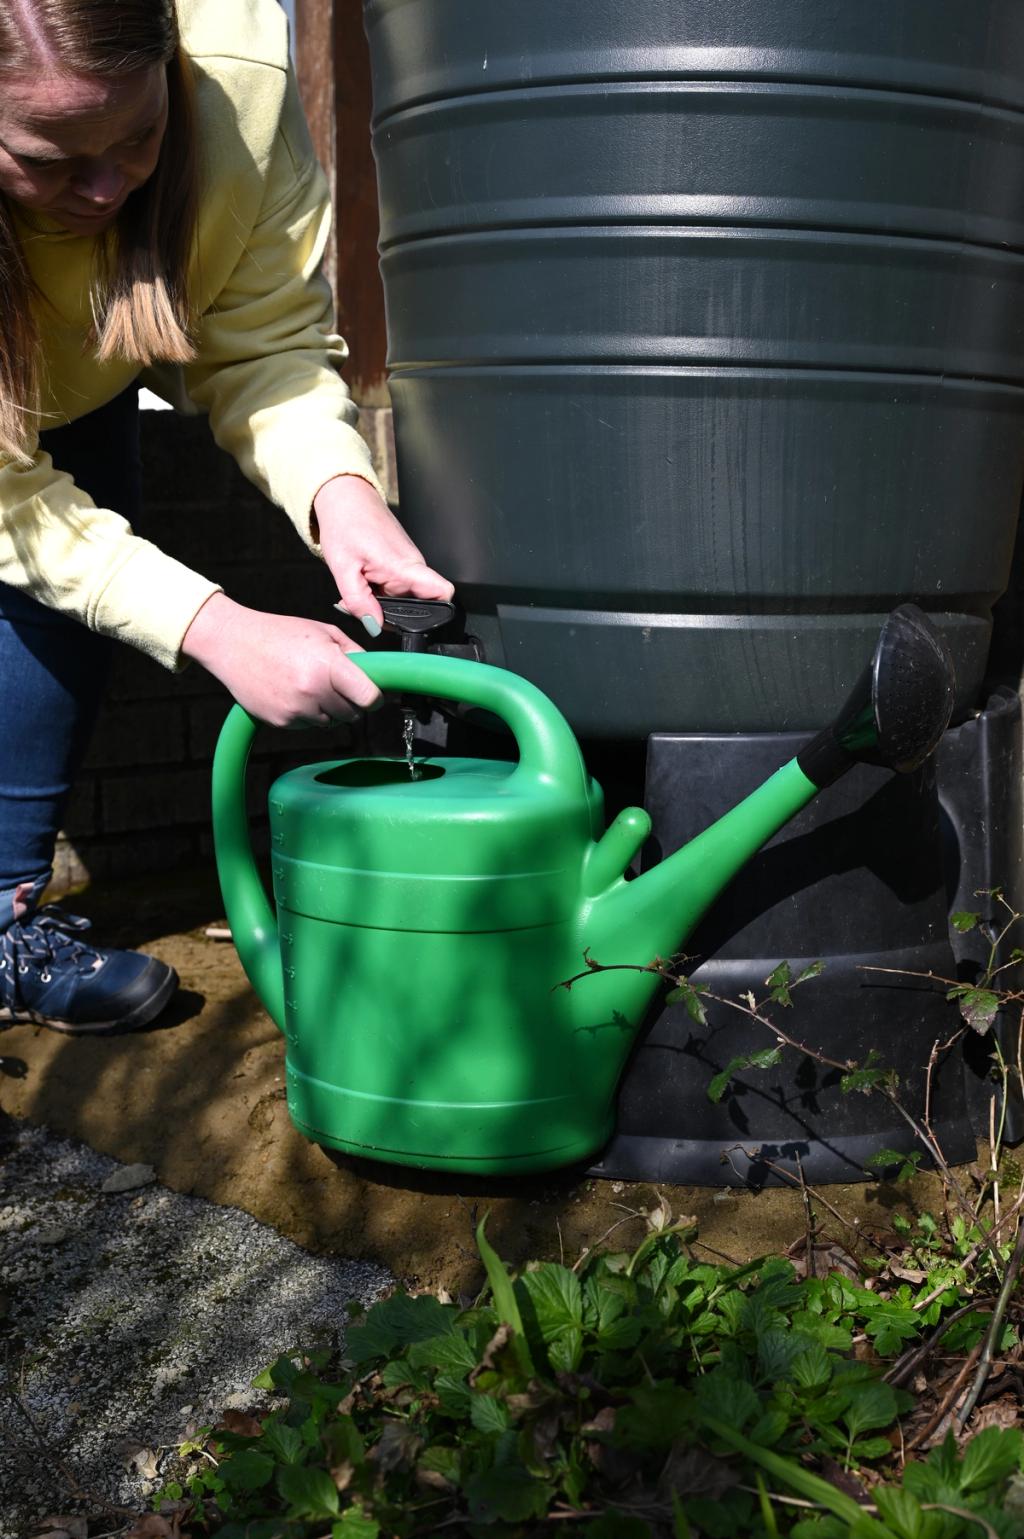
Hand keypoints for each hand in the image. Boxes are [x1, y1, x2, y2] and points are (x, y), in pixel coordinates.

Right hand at [181, 593, 380, 727]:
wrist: (232, 643)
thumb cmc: (278, 634)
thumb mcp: (322, 631)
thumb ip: (353, 652)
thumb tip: (375, 673)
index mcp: (328, 664)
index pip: (368, 697)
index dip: (375, 698)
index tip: (373, 695)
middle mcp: (313, 689)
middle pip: (352, 714)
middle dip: (350, 702)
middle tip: (336, 685)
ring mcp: (295, 708)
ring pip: (331, 722)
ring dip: (328, 709)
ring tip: (309, 685)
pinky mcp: (281, 721)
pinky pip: (307, 725)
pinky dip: (306, 714)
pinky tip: (292, 692)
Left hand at [313, 475, 453, 632]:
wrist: (345, 498)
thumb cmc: (346, 524)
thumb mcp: (343, 568)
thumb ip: (358, 601)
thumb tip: (374, 625)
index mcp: (404, 566)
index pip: (442, 592)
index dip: (438, 612)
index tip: (417, 622)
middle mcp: (412, 566)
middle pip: (418, 604)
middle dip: (392, 614)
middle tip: (366, 606)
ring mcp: (407, 564)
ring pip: (403, 597)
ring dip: (381, 602)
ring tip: (360, 588)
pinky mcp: (399, 562)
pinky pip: (395, 587)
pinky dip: (379, 591)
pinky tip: (363, 581)